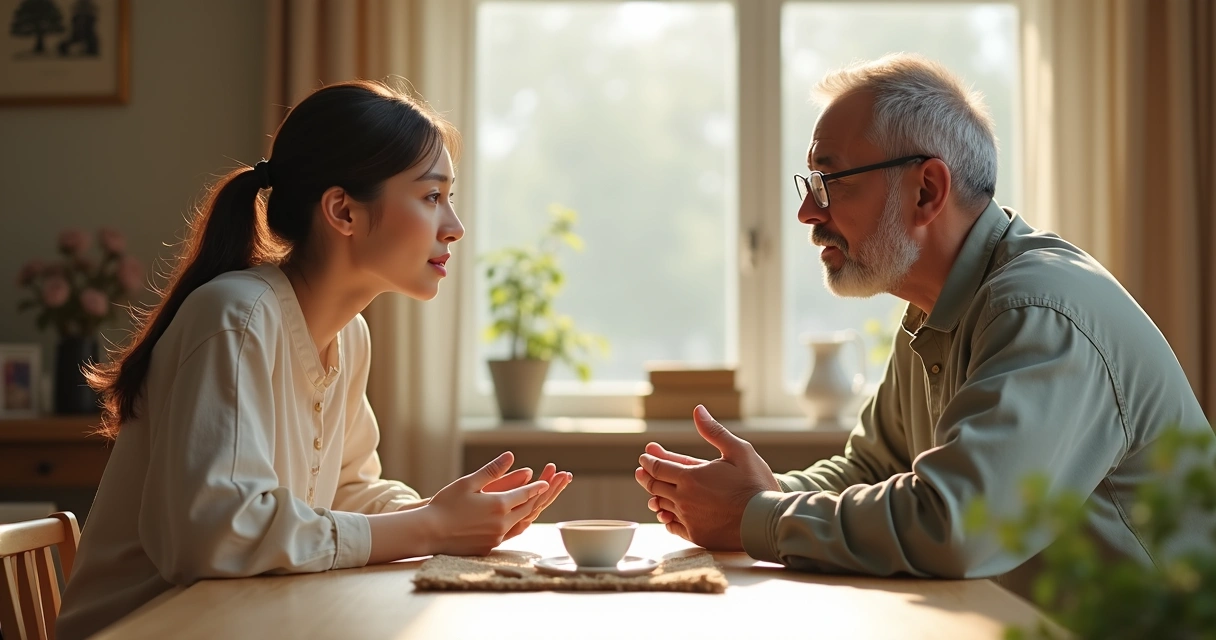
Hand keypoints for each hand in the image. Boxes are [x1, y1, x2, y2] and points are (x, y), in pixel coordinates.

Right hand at [425, 451, 550, 555]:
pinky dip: (517, 525)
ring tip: (536, 505)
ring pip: (521, 524)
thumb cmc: (445, 504)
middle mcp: (502, 523)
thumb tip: (510, 456)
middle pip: (528, 510)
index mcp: (499, 505)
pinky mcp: (489, 548)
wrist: (429, 532)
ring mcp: (496, 538)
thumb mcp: (468, 482)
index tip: (546, 482)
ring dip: (530, 513)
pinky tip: (517, 522)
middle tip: (549, 491)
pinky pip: (510, 535)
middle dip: (539, 499)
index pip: (526, 494)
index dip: (537, 487)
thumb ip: (492, 470)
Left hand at [635, 405, 779, 549]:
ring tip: (652, 493)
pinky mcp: (697, 536)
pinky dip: (667, 518)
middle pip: (655, 486)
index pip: (659, 468)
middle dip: (646, 476)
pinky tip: (666, 515)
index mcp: (691, 477)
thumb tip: (698, 410)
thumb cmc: (756, 484)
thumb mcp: (739, 450)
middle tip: (641, 471)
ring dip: (655, 497)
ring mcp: (689, 519)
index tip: (645, 456)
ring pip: (662, 506)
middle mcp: (684, 499)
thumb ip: (714, 432)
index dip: (650, 461)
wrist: (767, 522)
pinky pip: (673, 527)